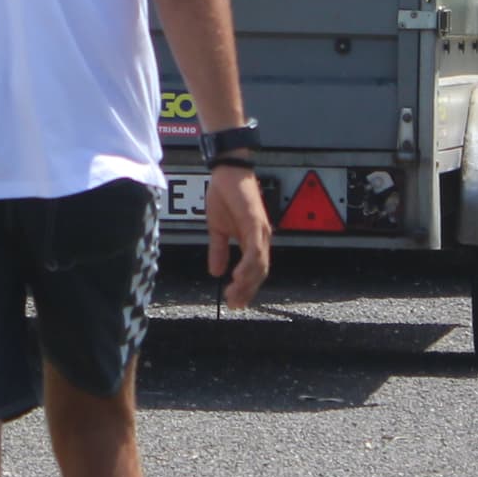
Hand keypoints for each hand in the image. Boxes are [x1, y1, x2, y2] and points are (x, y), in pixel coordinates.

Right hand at [204, 162, 271, 308]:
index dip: (246, 288)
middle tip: (234, 304)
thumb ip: (218, 250)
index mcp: (253, 240)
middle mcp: (262, 238)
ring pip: (259, 265)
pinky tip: (237, 276)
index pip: (254, 270)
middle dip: (247, 291)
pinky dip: (247, 266)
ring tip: (234, 294)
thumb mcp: (217, 229)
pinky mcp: (255, 223)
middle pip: (260, 272)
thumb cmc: (225, 195)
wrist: (227, 172)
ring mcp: (260, 231)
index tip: (235, 302)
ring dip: (246, 282)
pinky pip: (254, 250)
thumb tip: (215, 272)